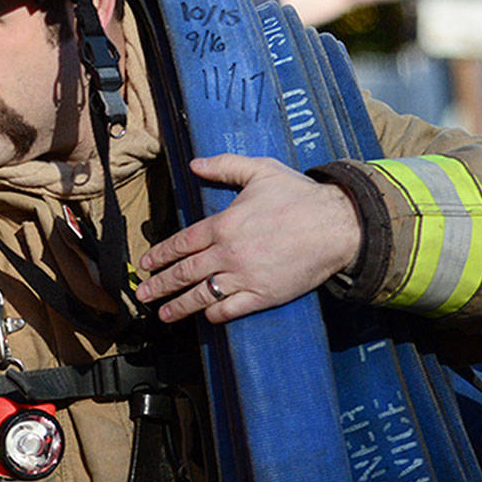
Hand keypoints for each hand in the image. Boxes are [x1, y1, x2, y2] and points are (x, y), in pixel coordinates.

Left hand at [135, 154, 361, 323]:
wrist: (338, 225)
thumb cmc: (300, 197)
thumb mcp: (260, 170)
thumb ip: (224, 166)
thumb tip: (195, 164)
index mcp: (223, 224)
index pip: (181, 243)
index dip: (160, 255)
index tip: (146, 265)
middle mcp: (228, 253)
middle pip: (184, 273)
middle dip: (160, 285)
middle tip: (143, 294)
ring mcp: (245, 276)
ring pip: (202, 295)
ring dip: (179, 306)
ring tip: (163, 314)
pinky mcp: (263, 295)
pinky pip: (231, 309)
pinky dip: (214, 314)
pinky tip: (205, 317)